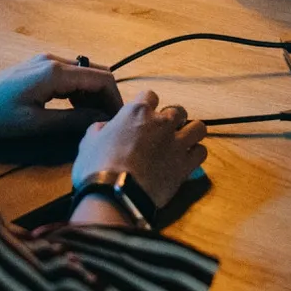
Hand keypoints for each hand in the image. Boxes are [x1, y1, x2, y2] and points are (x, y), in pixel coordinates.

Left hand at [0, 53, 120, 139]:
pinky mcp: (35, 69)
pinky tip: (72, 112)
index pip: (102, 79)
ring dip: (92, 96)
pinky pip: (68, 77)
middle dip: (106, 98)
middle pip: (96, 73)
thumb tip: (102, 120)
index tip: (120, 123)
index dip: (116, 101)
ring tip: (90, 122)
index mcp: (55, 72)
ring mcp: (43, 62)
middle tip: (107, 125)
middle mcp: (52, 60)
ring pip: (83, 75)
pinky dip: (78, 93)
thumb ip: (72, 120)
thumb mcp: (36, 124)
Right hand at [72, 89, 208, 208]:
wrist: (116, 194)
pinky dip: (196, 155)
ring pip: (198, 127)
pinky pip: (202, 152)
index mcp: (136, 112)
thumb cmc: (97, 166)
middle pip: (178, 110)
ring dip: (191, 133)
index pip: (150, 95)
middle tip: (163, 133)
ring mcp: (177, 142)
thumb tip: (105, 128)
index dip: (147, 106)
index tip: (143, 118)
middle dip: (172, 119)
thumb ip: (101, 129)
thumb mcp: (89, 141)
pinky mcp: (186, 165)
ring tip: (182, 144)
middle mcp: (161, 122)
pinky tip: (187, 161)